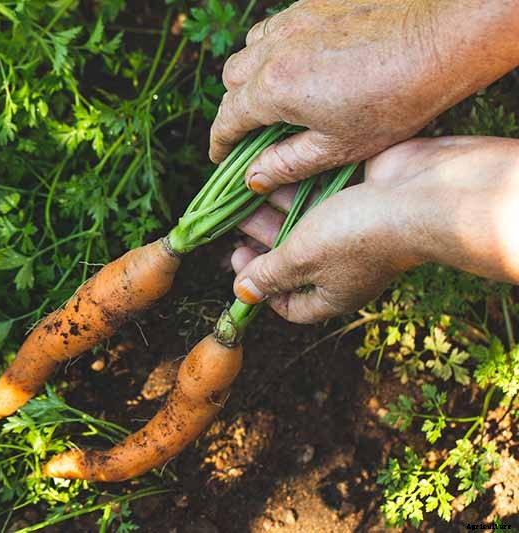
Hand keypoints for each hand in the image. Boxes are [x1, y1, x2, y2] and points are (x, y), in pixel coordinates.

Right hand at [210, 0, 518, 192]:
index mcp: (275, 89)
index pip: (228, 119)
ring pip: (251, 49)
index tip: (220, 157)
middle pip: (232, 80)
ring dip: (252, 74)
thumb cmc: (397, 98)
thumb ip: (288, 163)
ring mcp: (294, 21)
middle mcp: (275, 49)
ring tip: (275, 95)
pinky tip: (301, 62)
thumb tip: (252, 178)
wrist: (443, 36)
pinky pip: (277, 26)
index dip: (220, 142)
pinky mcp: (315, 3)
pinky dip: (275, 48)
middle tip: (252, 130)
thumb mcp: (339, 146)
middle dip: (234, 107)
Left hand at [231, 136, 518, 323]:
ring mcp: (352, 228)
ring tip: (246, 189)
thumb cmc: (358, 234)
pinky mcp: (357, 194)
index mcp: (332, 292)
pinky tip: (274, 171)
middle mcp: (342, 264)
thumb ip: (269, 274)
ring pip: (303, 220)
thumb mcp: (301, 257)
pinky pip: (319, 193)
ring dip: (274, 207)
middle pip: (291, 257)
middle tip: (235, 219)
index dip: (261, 289)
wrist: (422, 191)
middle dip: (262, 239)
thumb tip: (243, 294)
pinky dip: (298, 185)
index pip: (291, 305)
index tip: (239, 259)